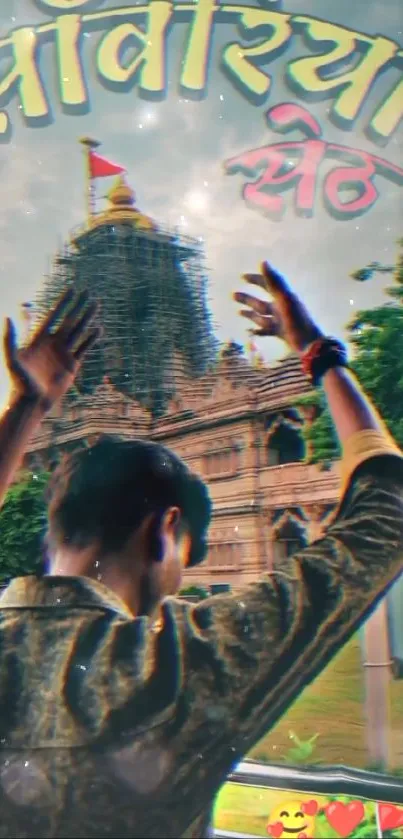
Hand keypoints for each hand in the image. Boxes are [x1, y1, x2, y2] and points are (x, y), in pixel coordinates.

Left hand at [4, 289, 98, 409]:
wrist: (32, 402)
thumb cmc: (19, 382)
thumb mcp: (12, 359)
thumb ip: (10, 339)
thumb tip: (7, 317)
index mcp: (39, 338)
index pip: (54, 315)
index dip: (63, 303)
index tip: (71, 290)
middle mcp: (53, 342)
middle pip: (69, 320)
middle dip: (78, 306)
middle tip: (88, 292)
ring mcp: (63, 353)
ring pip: (78, 331)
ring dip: (87, 318)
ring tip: (96, 306)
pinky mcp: (71, 365)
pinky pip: (83, 348)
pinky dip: (91, 339)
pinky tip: (98, 329)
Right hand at [234, 262, 322, 353]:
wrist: (309, 343)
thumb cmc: (297, 319)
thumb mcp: (285, 298)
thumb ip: (274, 281)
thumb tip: (263, 261)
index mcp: (283, 297)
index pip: (267, 285)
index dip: (256, 279)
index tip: (242, 277)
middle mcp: (280, 308)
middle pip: (260, 302)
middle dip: (247, 298)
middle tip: (233, 295)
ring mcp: (280, 321)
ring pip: (261, 316)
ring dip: (249, 314)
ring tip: (238, 312)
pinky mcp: (280, 333)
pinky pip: (266, 331)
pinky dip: (257, 331)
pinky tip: (248, 331)